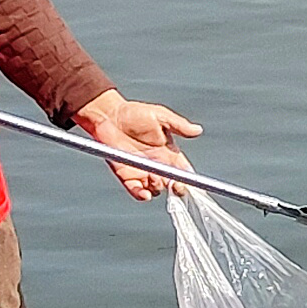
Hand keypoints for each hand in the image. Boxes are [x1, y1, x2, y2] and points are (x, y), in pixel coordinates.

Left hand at [72, 90, 202, 199]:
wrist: (109, 116)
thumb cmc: (134, 113)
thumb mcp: (160, 116)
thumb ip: (178, 125)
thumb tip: (197, 130)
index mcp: (169, 152)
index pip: (183, 169)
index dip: (188, 177)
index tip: (192, 181)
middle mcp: (158, 164)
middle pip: (171, 183)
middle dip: (176, 187)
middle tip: (175, 184)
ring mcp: (143, 171)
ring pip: (156, 189)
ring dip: (158, 188)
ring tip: (157, 181)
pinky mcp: (127, 175)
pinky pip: (136, 190)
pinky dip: (141, 194)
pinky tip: (145, 193)